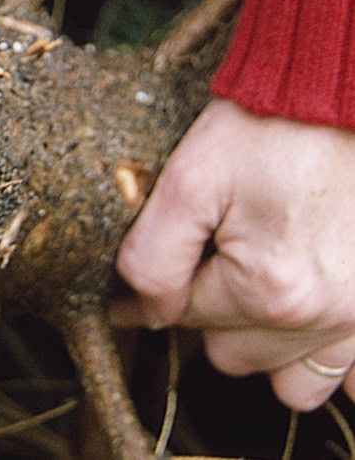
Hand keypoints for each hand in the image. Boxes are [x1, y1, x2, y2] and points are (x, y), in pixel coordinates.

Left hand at [113, 97, 354, 410]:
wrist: (339, 95)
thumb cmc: (268, 128)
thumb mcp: (188, 181)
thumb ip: (153, 257)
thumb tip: (142, 313)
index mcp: (269, 290)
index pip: (184, 318)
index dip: (157, 292)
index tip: (148, 273)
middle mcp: (326, 316)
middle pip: (233, 357)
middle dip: (211, 316)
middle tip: (213, 260)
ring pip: (292, 381)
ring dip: (266, 348)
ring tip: (256, 293)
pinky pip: (354, 378)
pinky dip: (327, 360)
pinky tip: (307, 318)